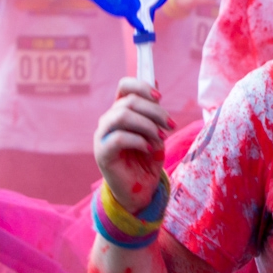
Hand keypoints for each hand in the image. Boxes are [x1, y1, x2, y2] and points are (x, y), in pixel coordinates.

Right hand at [94, 78, 174, 211]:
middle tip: (170, 125)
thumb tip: (155, 82)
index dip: (142, 86)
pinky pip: (118, 138)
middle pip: (129, 101)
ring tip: (161, 137)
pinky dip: (138, 140)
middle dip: (154, 111)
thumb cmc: (147, 159)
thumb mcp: (155, 132)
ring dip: (147, 125)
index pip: (124, 86)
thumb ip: (153, 111)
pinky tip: (149, 149)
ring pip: (122, 116)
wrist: (141, 190)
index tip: (160, 97)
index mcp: (120, 111)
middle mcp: (108, 121)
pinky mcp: (102, 153)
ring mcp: (102, 136)